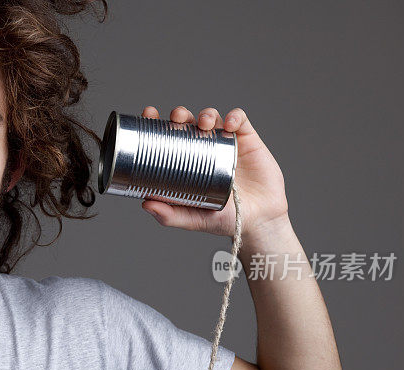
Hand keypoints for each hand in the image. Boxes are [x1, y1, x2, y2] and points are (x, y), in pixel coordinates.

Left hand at [140, 105, 288, 239]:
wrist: (259, 221)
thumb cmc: (223, 219)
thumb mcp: (193, 219)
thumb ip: (170, 216)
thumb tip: (145, 205)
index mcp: (184, 161)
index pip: (166, 136)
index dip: (155, 122)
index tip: (148, 115)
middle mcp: (202, 148)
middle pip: (187, 122)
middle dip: (179, 114)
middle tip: (176, 118)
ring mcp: (224, 143)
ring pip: (211, 117)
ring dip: (205, 114)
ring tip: (204, 123)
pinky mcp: (247, 140)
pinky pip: (240, 120)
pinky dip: (235, 117)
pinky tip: (230, 125)